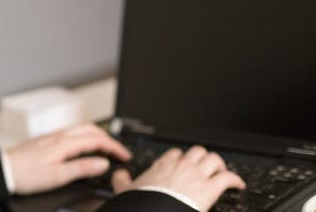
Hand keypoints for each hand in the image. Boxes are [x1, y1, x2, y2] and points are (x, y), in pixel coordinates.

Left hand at [4, 121, 131, 194]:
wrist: (2, 170)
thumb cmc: (25, 175)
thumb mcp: (58, 176)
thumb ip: (82, 168)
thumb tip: (102, 163)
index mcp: (64, 143)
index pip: (96, 140)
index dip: (114, 147)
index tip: (125, 156)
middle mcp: (58, 135)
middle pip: (90, 129)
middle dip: (108, 138)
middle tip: (119, 151)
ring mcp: (51, 136)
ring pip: (80, 129)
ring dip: (96, 135)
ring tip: (105, 147)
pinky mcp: (45, 140)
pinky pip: (70, 133)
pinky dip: (84, 137)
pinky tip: (82, 146)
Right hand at [111, 145, 245, 210]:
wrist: (154, 211)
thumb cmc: (143, 202)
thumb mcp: (125, 189)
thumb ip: (122, 179)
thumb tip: (119, 174)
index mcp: (163, 166)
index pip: (175, 153)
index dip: (181, 157)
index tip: (182, 163)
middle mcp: (181, 166)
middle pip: (198, 151)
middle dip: (203, 158)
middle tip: (205, 167)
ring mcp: (197, 175)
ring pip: (214, 159)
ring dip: (219, 165)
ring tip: (221, 172)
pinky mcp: (210, 188)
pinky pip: (228, 178)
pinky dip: (235, 179)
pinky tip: (238, 184)